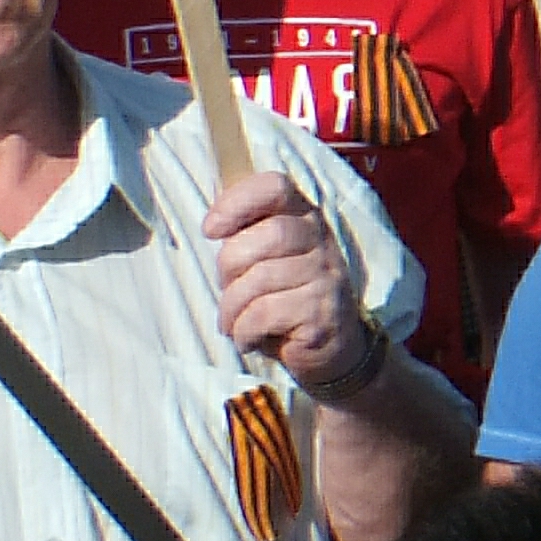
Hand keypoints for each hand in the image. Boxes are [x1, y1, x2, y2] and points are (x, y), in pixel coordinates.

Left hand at [205, 171, 369, 389]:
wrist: (329, 353)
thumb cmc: (285, 301)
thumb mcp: (267, 261)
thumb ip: (247, 237)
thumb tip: (212, 224)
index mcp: (303, 219)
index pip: (275, 187)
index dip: (237, 202)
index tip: (211, 229)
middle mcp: (322, 242)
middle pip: (269, 235)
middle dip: (231, 265)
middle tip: (227, 288)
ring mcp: (328, 277)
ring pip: (262, 278)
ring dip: (232, 307)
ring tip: (233, 322)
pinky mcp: (323, 313)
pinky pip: (266, 313)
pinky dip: (244, 330)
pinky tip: (249, 338)